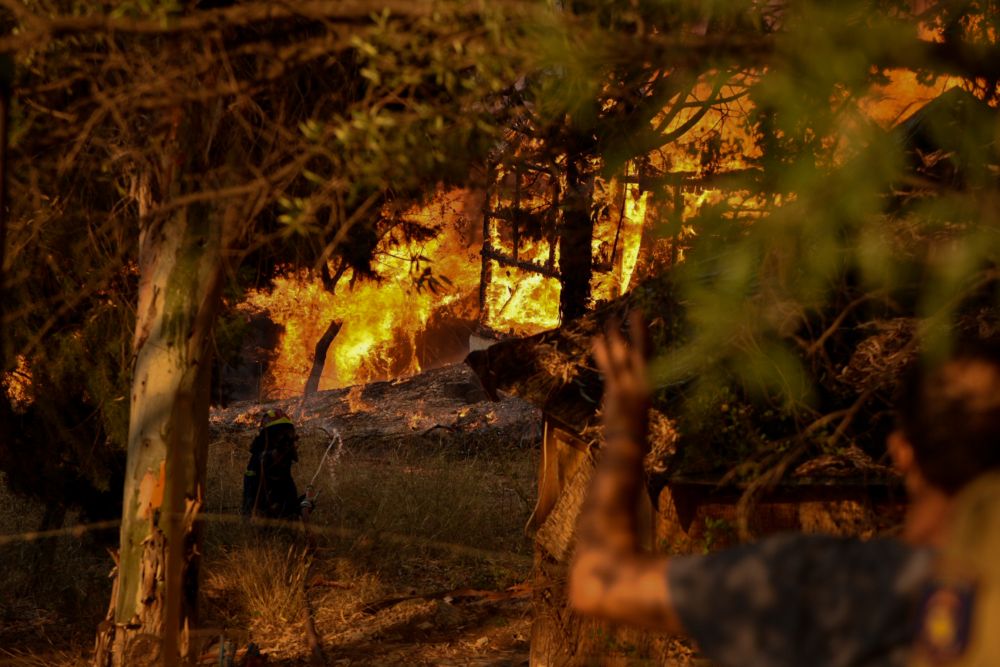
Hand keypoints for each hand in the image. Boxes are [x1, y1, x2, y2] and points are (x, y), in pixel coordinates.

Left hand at [593, 310, 650, 449]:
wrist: (628, 447)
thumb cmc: (633, 437)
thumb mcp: (637, 414)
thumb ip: (634, 399)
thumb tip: (631, 391)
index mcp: (648, 387)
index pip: (649, 357)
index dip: (647, 339)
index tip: (645, 324)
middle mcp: (643, 383)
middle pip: (641, 351)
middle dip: (638, 331)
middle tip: (634, 311)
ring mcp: (629, 386)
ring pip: (623, 355)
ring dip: (617, 336)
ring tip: (611, 319)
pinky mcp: (616, 391)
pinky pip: (609, 367)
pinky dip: (602, 352)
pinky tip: (596, 338)